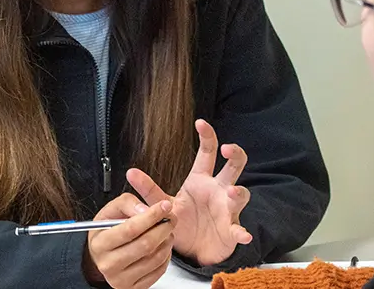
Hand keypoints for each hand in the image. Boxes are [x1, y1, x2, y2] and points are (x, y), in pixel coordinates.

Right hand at [82, 193, 175, 288]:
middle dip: (163, 228)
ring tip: (167, 231)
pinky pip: (158, 271)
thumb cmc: (106, 232)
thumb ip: (127, 204)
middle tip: (171, 218)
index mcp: (100, 244)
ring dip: (167, 241)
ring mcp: (121, 279)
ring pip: (155, 258)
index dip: (151, 216)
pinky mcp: (134, 287)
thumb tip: (146, 210)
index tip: (164, 206)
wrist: (99, 256)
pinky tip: (162, 246)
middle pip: (145, 245)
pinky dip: (166, 256)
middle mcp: (109, 264)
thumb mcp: (110, 211)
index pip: (130, 229)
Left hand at [127, 119, 251, 266]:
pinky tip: (244, 235)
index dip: (207, 136)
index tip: (201, 122)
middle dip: (235, 155)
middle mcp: (218, 190)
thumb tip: (130, 172)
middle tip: (227, 149)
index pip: (207, 153)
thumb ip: (149, 189)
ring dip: (238, 193)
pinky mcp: (232, 230)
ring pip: (240, 195)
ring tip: (233, 191)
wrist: (193, 250)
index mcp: (201, 180)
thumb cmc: (183, 221)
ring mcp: (228, 209)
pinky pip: (239, 230)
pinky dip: (242, 232)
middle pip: (233, 166)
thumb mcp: (164, 203)